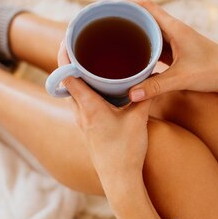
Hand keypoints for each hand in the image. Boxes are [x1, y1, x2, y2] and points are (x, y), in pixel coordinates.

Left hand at [58, 42, 152, 186]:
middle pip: (67, 80)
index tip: (69, 37)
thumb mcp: (138, 119)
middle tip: (79, 40)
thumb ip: (144, 95)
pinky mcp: (88, 127)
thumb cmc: (126, 152)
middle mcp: (80, 112)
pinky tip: (99, 84)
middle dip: (70, 60)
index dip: (65, 54)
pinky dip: (85, 88)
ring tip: (88, 58)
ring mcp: (82, 121)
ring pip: (73, 91)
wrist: (120, 181)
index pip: (67, 75)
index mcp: (89, 107)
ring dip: (77, 74)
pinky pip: (81, 101)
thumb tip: (153, 75)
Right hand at [117, 0, 217, 113]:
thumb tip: (129, 94)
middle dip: (124, 13)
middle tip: (102, 17)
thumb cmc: (213, 72)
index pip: (146, 5)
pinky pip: (155, 42)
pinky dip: (142, 43)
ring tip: (110, 32)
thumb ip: (155, 87)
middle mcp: (174, 30)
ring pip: (149, 28)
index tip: (107, 1)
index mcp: (174, 28)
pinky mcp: (178, 50)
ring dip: (132, 28)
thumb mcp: (182, 79)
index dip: (126, 0)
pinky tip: (131, 52)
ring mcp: (176, 39)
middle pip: (144, 14)